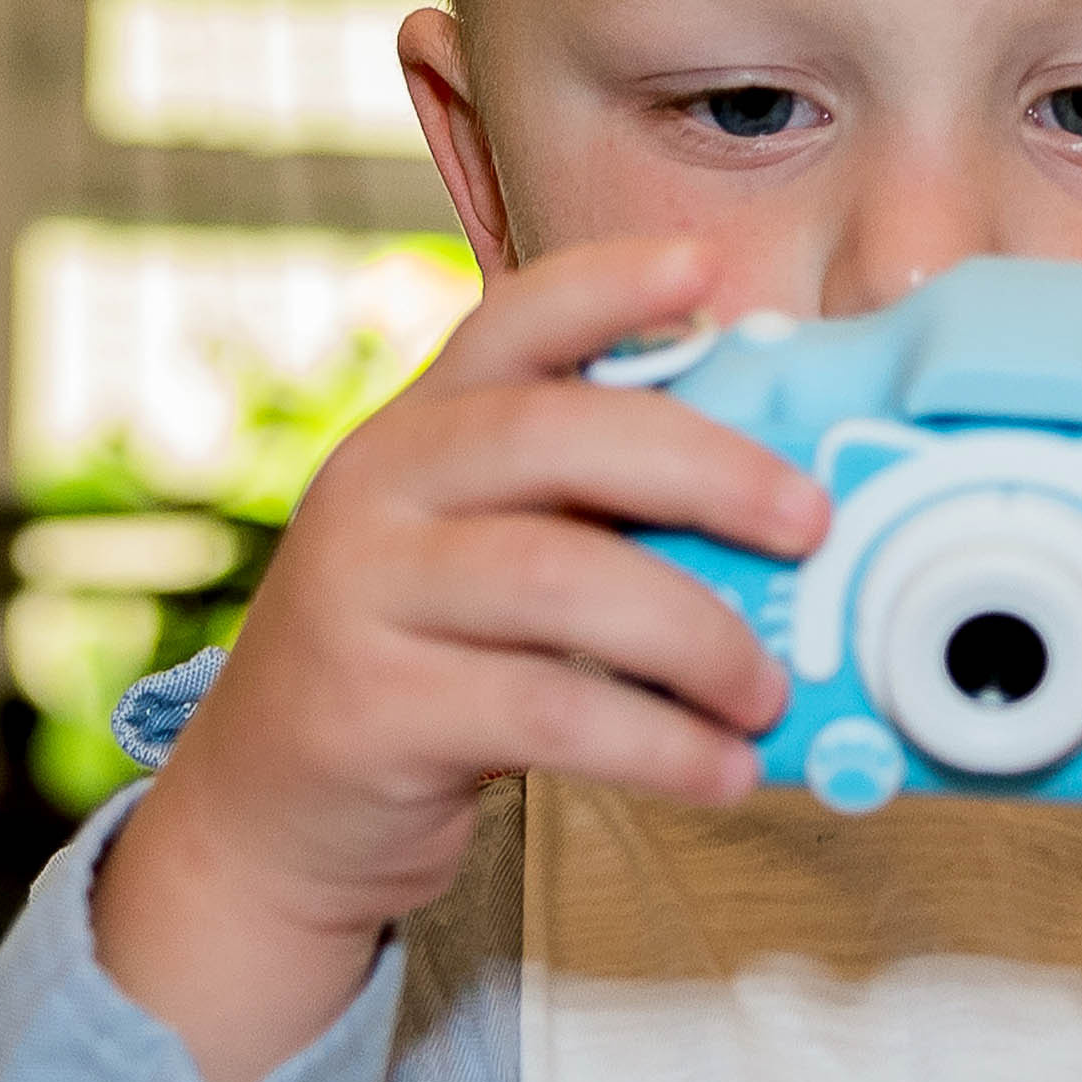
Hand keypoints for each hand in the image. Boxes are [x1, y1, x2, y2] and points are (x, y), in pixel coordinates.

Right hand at [94, 238, 827, 1081]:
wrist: (271, 815)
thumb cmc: (423, 666)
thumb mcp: (476, 555)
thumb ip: (587, 510)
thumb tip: (785, 499)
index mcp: (419, 428)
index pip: (510, 321)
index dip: (607, 285)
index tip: (703, 266)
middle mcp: (377, 487)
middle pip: (554, 435)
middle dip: (706, 469)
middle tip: (810, 522)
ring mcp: (363, 594)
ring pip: (558, 579)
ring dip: (697, 634)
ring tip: (767, 691)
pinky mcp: (374, 709)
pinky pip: (549, 710)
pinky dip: (659, 743)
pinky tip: (720, 769)